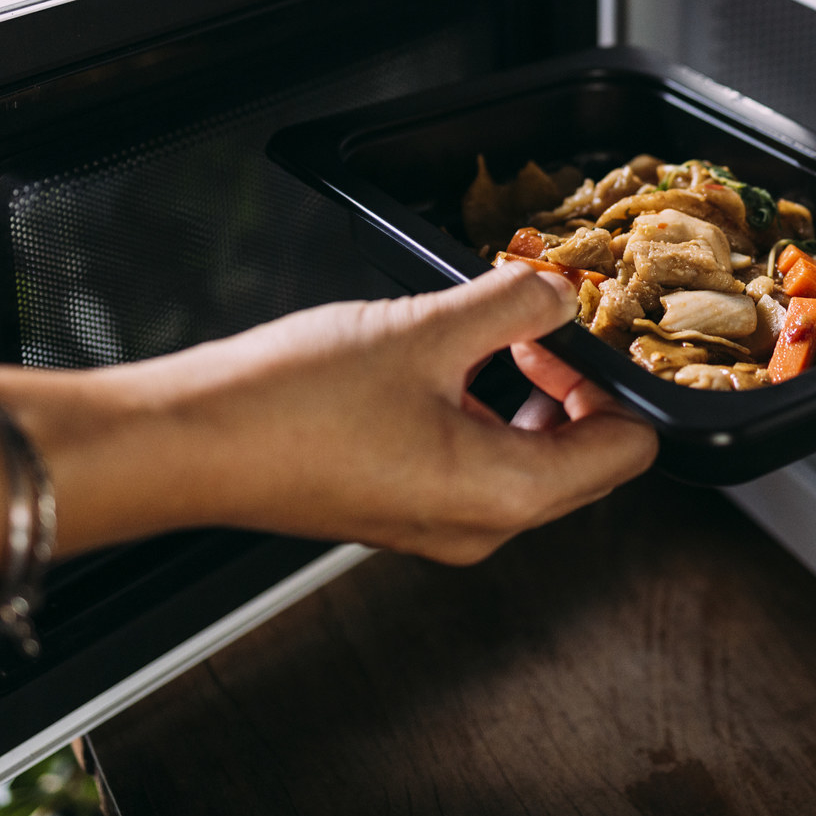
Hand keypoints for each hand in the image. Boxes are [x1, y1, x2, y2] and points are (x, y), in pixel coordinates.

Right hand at [92, 266, 657, 564]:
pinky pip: (472, 463)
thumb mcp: (423, 329)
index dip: (622, 382)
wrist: (189, 442)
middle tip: (543, 324)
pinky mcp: (397, 506)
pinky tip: (443, 358)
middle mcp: (479, 526)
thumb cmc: (292, 404)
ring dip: (526, 396)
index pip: (627, 451)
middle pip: (582, 462)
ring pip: (526, 461)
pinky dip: (478, 411)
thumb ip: (508, 304)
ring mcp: (436, 523)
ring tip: (494, 333)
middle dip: (576, 387)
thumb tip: (555, 289)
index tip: (592, 329)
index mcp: (506, 496)